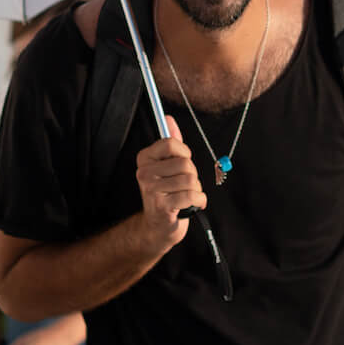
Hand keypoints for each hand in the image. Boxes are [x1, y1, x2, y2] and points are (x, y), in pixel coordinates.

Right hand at [136, 115, 202, 251]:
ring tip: (185, 196)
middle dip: (192, 175)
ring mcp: (151, 190)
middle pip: (185, 163)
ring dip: (195, 189)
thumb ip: (170, 142)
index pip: (170, 143)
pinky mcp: (162, 206)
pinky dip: (199, 200)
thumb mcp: (167, 165)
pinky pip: (192, 195)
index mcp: (144, 159)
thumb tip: (168, 118)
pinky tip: (192, 205)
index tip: (181, 162)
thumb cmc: (167, 192)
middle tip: (183, 185)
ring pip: (191, 179)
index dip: (183, 153)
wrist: (159, 226)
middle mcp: (144, 173)